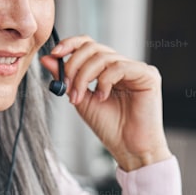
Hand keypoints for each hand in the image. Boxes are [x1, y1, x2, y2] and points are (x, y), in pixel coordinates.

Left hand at [41, 35, 171, 170]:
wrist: (129, 149)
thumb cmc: (110, 128)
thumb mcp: (81, 100)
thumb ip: (66, 79)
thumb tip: (47, 58)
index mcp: (109, 70)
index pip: (89, 45)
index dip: (71, 45)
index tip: (54, 54)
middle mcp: (123, 65)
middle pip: (93, 47)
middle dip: (74, 65)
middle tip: (67, 86)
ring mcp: (136, 69)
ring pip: (103, 57)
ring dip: (85, 76)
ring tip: (81, 97)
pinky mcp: (148, 75)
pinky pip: (119, 67)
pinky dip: (104, 81)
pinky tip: (103, 97)